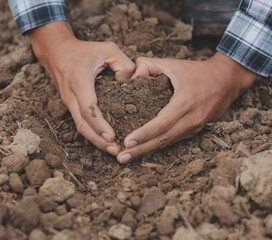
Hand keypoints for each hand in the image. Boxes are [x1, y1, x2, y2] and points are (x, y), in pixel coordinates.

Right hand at [29, 21, 134, 154]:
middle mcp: (71, 95)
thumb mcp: (108, 48)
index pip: (88, 108)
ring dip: (95, 140)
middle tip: (115, 150)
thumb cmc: (84, 50)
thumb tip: (130, 82)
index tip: (112, 137)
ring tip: (113, 150)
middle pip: (82, 124)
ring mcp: (68, 102)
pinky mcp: (70, 105)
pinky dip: (91, 134)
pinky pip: (80, 123)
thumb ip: (123, 64)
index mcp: (79, 81)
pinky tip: (104, 140)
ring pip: (80, 127)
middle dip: (98, 140)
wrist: (56, 52)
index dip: (99, 124)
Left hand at [117, 52, 256, 162]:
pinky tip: (144, 150)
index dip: (144, 134)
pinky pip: (174, 141)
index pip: (162, 123)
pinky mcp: (196, 130)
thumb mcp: (172, 64)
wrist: (228, 79)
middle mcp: (191, 118)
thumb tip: (127, 76)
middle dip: (141, 149)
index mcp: (184, 102)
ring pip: (168, 143)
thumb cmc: (196, 71)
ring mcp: (195, 127)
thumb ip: (147, 65)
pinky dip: (158, 147)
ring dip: (147, 151)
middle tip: (122, 157)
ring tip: (128, 157)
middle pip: (164, 139)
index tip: (127, 141)